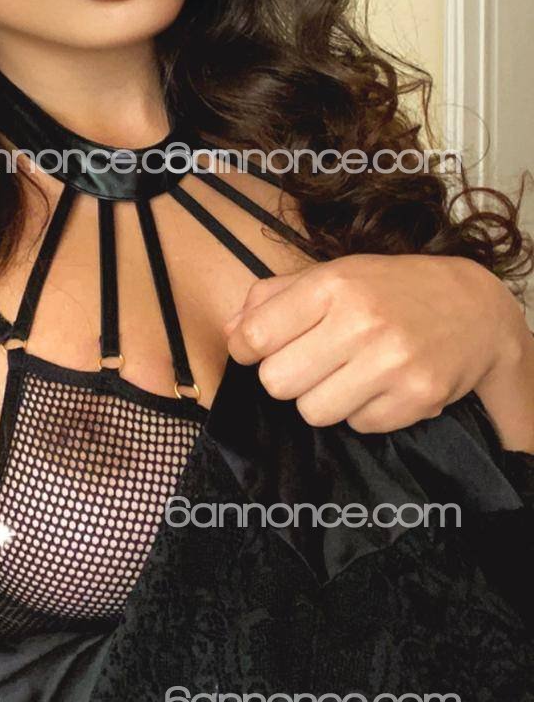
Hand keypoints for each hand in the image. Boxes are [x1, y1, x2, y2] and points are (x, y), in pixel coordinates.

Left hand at [223, 253, 533, 446]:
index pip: (255, 337)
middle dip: (286, 376)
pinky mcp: (417, 398)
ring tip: (347, 373)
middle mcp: (362, 322)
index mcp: (332, 285)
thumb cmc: (388, 290)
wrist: (472, 309)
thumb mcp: (330, 275)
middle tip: (312, 361)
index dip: (248, 349)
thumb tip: (229, 334)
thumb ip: (271, 299)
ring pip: (312, 412)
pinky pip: (356, 426)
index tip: (259, 348)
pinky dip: (361, 411)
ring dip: (322, 398)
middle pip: (277, 382)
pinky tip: (379, 385)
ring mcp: (392, 363)